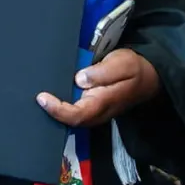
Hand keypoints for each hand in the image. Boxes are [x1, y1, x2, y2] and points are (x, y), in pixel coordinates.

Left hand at [37, 48, 159, 127]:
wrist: (148, 77)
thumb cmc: (134, 68)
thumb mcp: (122, 64)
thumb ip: (102, 72)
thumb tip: (80, 78)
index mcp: (103, 102)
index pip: (77, 114)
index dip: (58, 110)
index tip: (42, 98)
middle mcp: (97, 111)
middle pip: (71, 121)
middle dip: (52, 113)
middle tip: (35, 97)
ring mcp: (94, 111)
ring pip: (72, 118)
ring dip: (54, 111)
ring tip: (38, 97)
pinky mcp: (92, 106)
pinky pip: (74, 111)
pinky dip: (60, 106)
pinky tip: (49, 97)